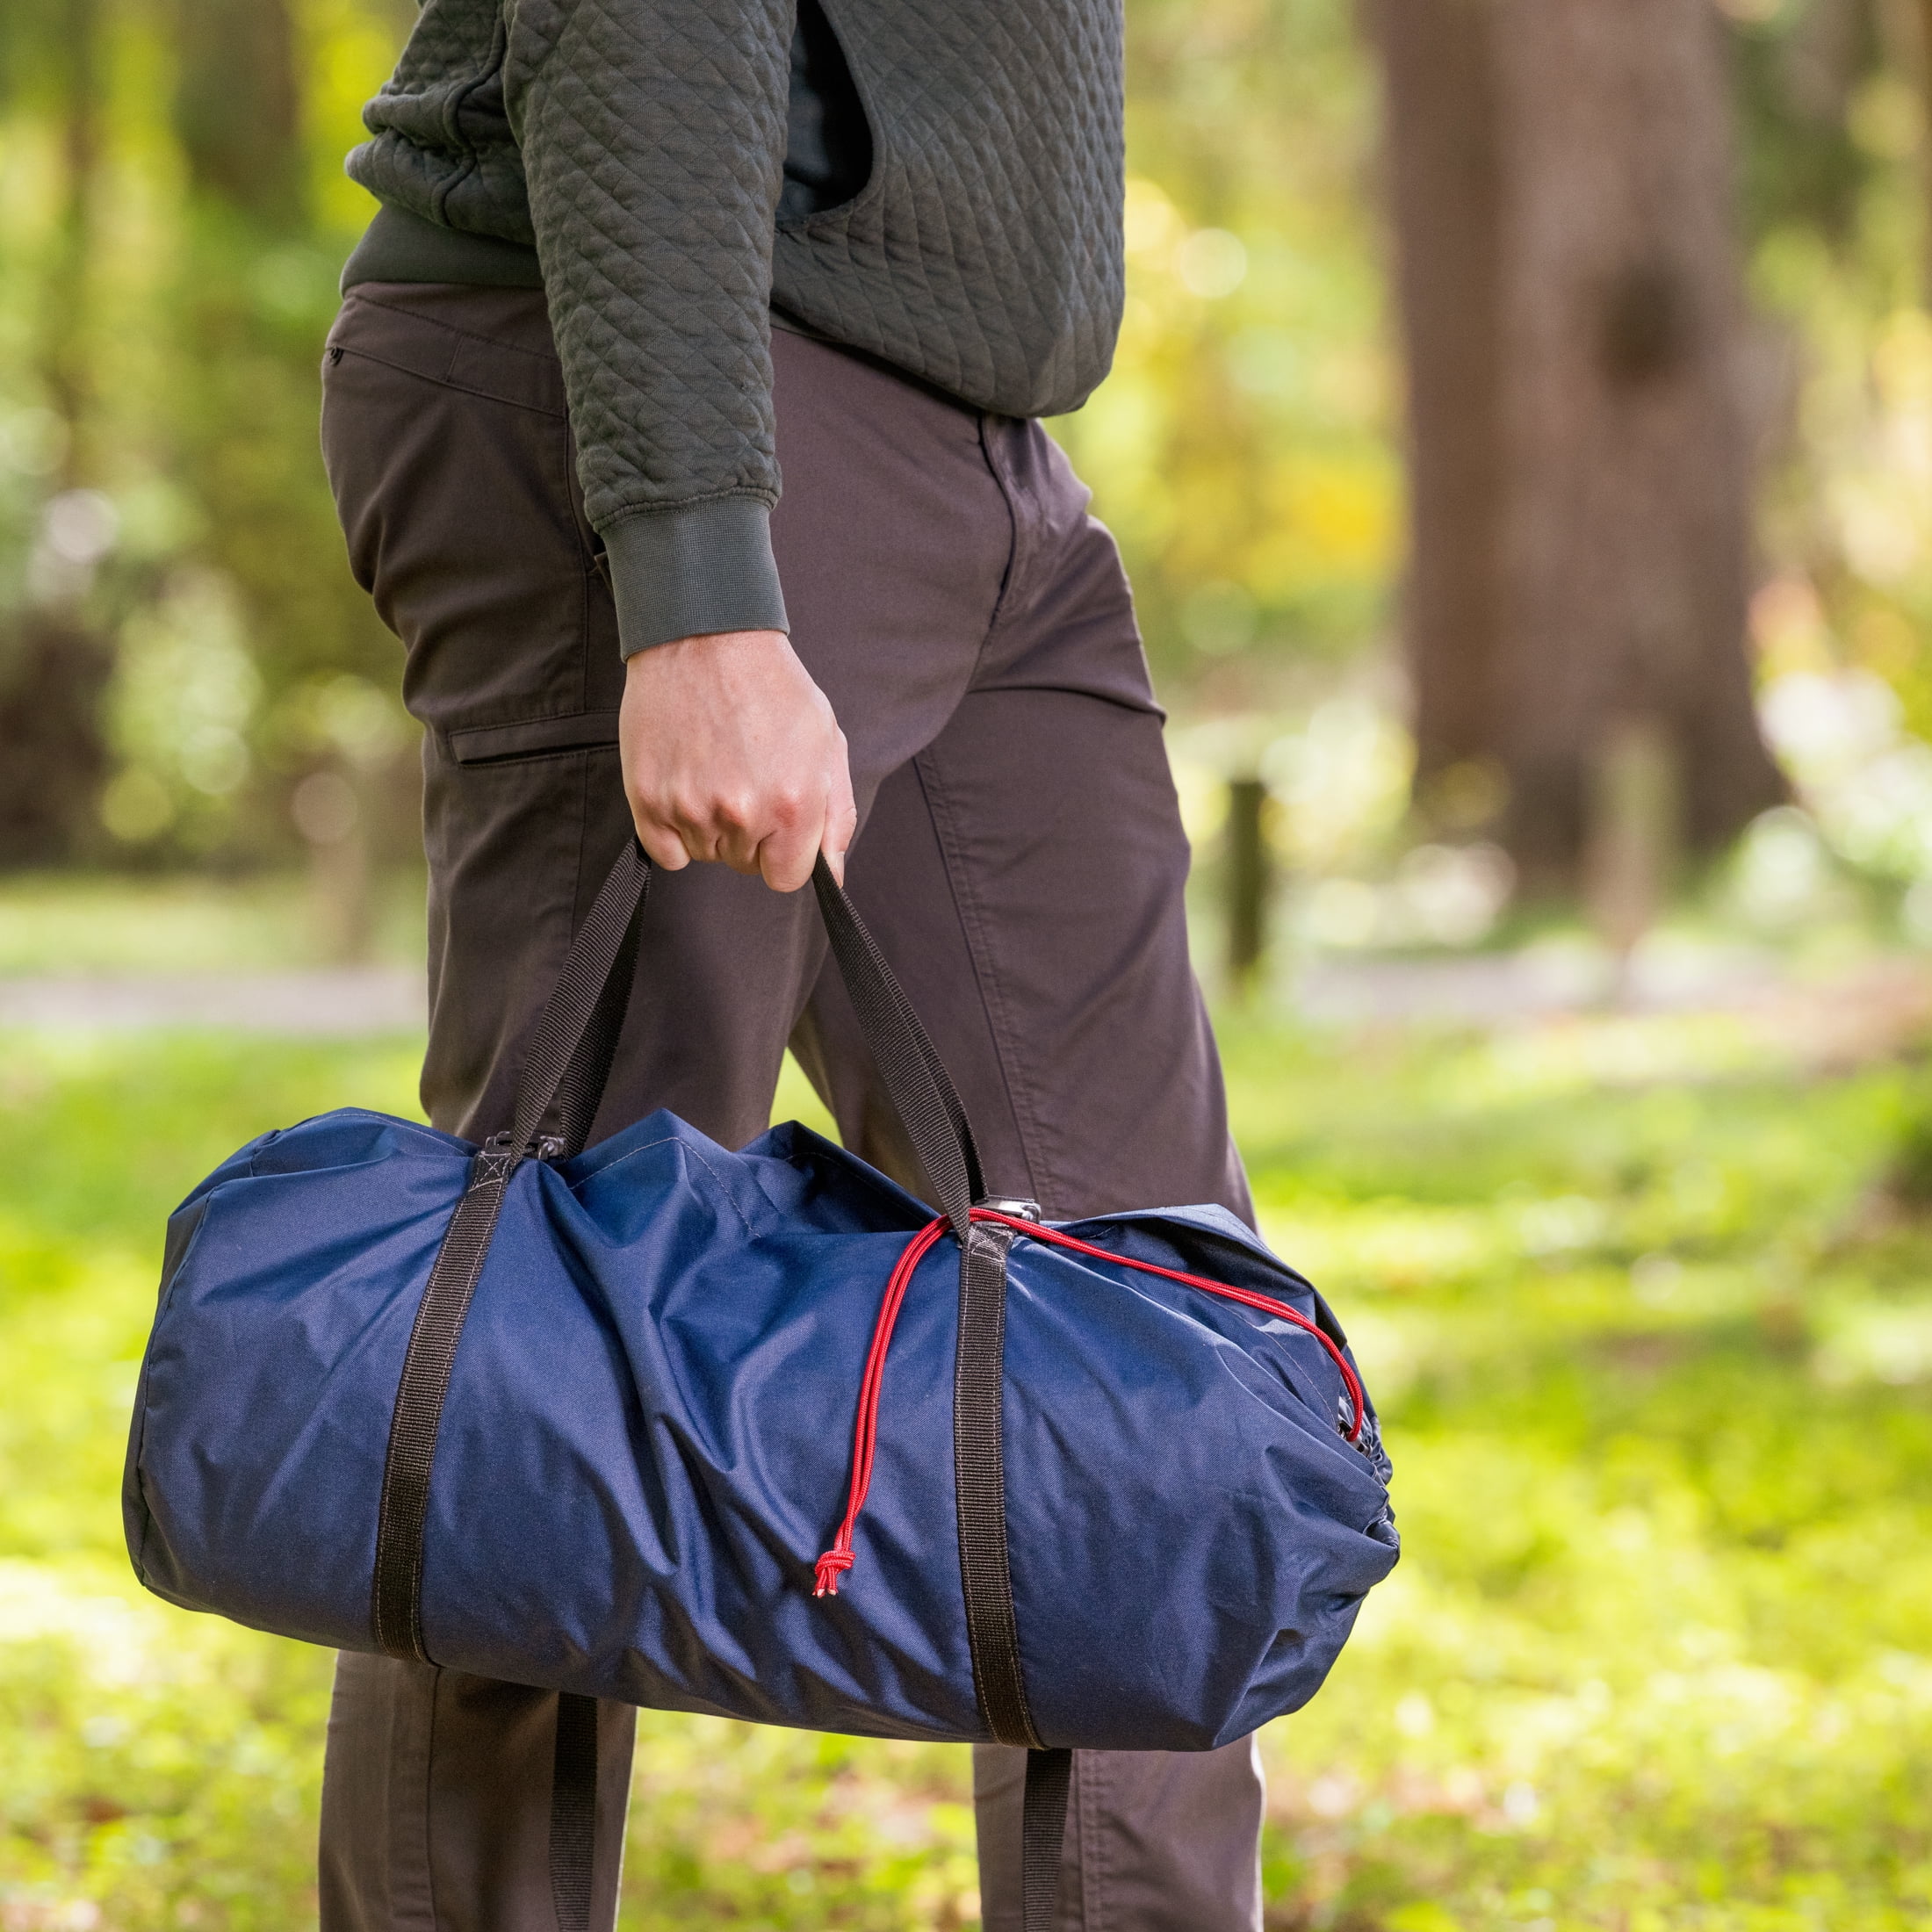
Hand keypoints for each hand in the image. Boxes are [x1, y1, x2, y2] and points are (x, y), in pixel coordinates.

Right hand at [619, 629, 856, 892]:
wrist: (704, 637)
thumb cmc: (771, 686)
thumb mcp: (826, 743)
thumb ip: (835, 817)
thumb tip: (831, 874)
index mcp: (793, 805)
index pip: (785, 877)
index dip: (783, 851)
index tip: (776, 821)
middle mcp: (742, 813)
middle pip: (745, 865)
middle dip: (749, 834)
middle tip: (743, 777)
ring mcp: (691, 808)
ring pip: (706, 854)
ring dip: (711, 827)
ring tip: (714, 769)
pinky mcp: (648, 800)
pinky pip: (667, 853)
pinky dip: (674, 832)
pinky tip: (686, 787)